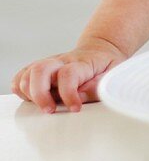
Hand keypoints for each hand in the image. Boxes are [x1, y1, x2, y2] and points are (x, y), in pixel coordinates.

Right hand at [11, 37, 127, 113]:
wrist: (101, 50)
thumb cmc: (107, 64)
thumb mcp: (114, 73)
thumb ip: (99, 86)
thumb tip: (81, 95)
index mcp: (81, 63)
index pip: (68, 74)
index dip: (69, 94)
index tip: (75, 108)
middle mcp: (62, 61)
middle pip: (40, 70)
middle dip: (40, 94)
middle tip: (50, 110)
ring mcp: (49, 65)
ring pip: (28, 73)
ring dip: (30, 93)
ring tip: (45, 105)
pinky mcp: (40, 70)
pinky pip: (21, 77)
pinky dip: (21, 89)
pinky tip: (34, 98)